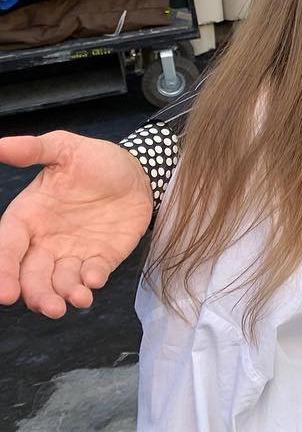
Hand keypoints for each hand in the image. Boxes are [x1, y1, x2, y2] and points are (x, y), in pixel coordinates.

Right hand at [0, 132, 152, 317]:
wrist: (139, 170)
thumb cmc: (96, 160)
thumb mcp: (65, 149)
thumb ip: (33, 150)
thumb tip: (0, 144)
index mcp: (28, 218)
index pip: (8, 249)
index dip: (4, 272)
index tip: (6, 294)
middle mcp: (45, 242)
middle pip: (32, 276)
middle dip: (37, 295)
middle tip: (50, 307)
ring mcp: (73, 253)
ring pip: (60, 283)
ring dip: (64, 295)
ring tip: (76, 300)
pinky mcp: (101, 259)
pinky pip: (92, 276)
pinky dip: (91, 283)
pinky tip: (94, 282)